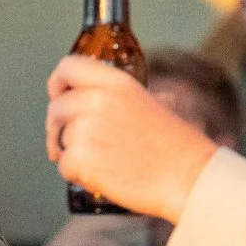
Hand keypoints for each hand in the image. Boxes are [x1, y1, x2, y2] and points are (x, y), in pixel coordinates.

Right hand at [18, 216, 147, 245]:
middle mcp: (84, 223)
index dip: (134, 213)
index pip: (115, 214)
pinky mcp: (73, 244)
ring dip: (128, 226)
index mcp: (89, 224)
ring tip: (147, 228)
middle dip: (136, 215)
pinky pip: (95, 243)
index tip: (155, 215)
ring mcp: (78, 231)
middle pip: (114, 214)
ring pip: (107, 224)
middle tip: (157, 217)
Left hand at [45, 58, 217, 221]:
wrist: (190, 178)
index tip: (58, 95)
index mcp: (116, 82)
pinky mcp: (81, 159)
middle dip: (58, 128)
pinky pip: (64, 167)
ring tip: (105, 163)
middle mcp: (97, 100)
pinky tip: (104, 178)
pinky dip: (78, 176)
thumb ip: (122, 98)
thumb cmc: (178, 147)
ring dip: (73, 154)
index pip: (68, 67)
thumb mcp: (154, 103)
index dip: (58, 83)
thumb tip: (106, 98)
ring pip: (60, 140)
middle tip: (69, 144)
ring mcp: (87, 130)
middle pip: (56, 108)